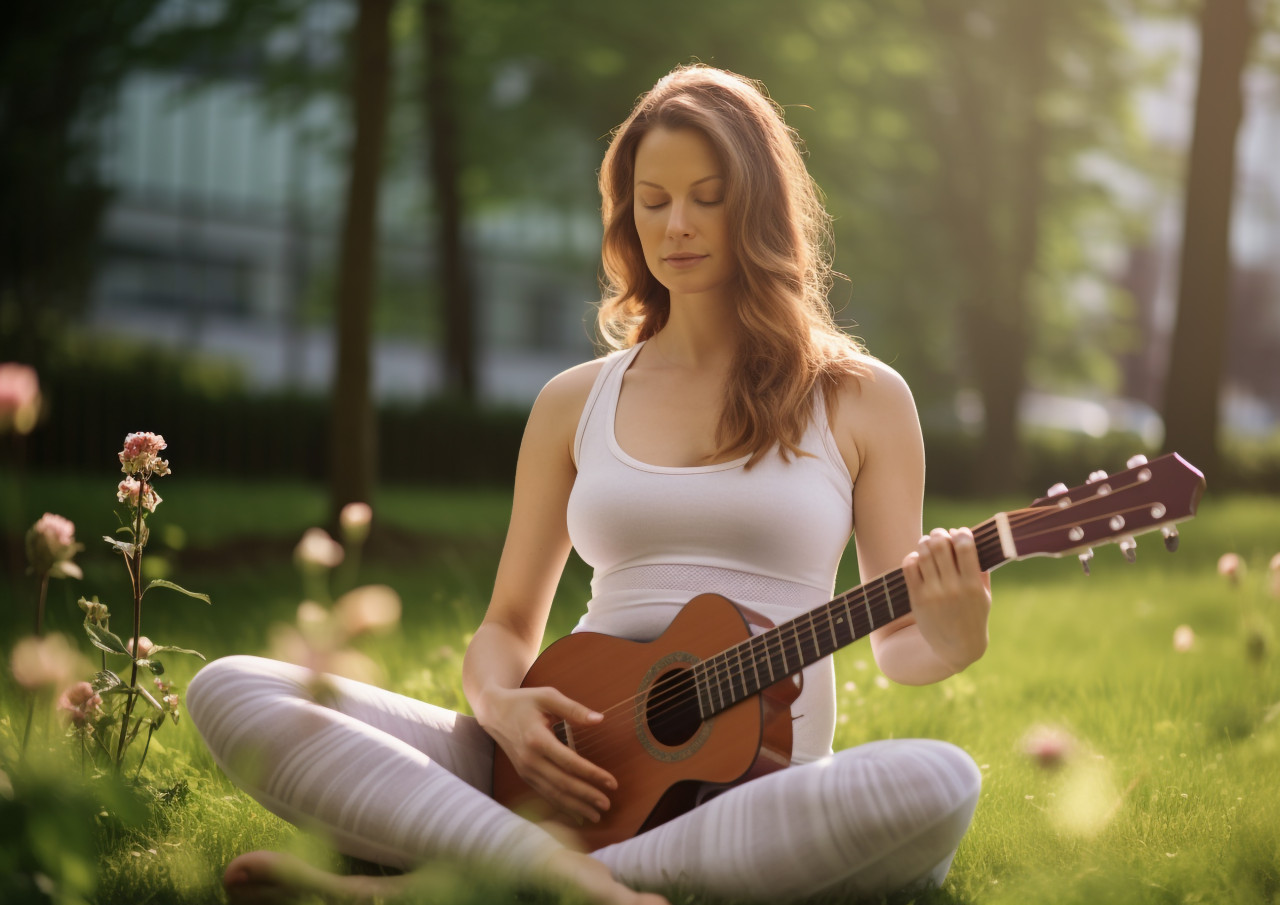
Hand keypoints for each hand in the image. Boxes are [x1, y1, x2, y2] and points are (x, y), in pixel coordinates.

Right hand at [481, 685, 616, 822]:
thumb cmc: (524, 702)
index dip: (592, 774)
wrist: (495, 712)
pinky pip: (545, 794)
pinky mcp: (524, 776)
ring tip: (596, 816)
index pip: (569, 762)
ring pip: (553, 793)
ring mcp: (525, 770)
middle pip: (562, 783)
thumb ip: (573, 709)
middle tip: (607, 805)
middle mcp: (530, 759)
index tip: (612, 782)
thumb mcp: (548, 697)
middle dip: (586, 796)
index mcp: (537, 739)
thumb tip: (599, 719)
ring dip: (575, 806)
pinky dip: (561, 806)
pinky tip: (576, 813)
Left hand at [901, 527, 990, 672]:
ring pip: (923, 554)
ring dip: (925, 542)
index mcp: (972, 585)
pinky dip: (913, 557)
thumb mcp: (984, 596)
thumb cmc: (973, 617)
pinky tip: (918, 559)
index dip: (961, 533)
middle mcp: (952, 588)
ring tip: (927, 543)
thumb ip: (981, 569)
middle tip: (939, 535)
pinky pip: (909, 567)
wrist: (956, 648)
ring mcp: (933, 593)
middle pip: (940, 546)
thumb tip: (966, 538)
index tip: (960, 533)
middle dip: (939, 533)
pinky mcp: (917, 598)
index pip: (965, 546)